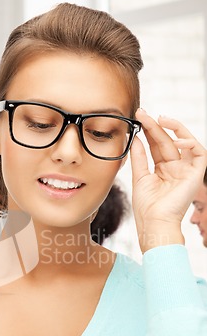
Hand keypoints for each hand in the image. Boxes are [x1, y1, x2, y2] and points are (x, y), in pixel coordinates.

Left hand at [131, 108, 206, 251]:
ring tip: (160, 119)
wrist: (154, 223)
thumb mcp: (139, 177)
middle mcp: (176, 168)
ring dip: (174, 129)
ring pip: (184, 143)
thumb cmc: (146, 206)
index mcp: (162, 170)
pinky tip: (176, 139)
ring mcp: (186, 171)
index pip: (156, 145)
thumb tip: (136, 137)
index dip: (149, 131)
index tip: (138, 117)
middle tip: (143, 113)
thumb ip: (139, 157)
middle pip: (168, 141)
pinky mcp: (196, 175)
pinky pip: (200, 154)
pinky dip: (191, 143)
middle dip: (156, 126)